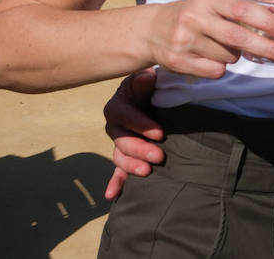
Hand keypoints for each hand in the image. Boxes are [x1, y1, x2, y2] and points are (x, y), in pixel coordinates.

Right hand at [103, 68, 163, 199]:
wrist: (160, 95)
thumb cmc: (157, 84)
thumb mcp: (152, 78)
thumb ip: (147, 80)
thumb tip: (145, 78)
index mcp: (120, 104)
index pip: (122, 114)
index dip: (138, 124)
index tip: (159, 133)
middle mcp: (117, 125)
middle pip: (120, 139)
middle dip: (139, 149)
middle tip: (159, 156)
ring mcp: (121, 142)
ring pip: (119, 156)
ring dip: (131, 165)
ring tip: (147, 172)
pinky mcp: (128, 155)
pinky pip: (118, 171)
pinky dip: (115, 183)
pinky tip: (113, 195)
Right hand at [144, 0, 273, 77]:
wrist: (151, 30)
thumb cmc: (198, 14)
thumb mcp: (222, 3)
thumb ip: (259, 6)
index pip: (242, 9)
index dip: (267, 21)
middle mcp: (195, 18)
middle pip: (238, 38)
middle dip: (268, 49)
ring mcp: (184, 41)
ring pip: (229, 57)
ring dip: (237, 55)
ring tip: (224, 46)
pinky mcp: (178, 62)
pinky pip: (215, 71)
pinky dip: (221, 67)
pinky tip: (210, 57)